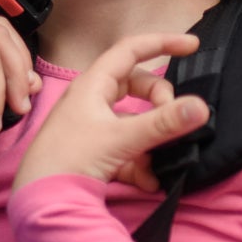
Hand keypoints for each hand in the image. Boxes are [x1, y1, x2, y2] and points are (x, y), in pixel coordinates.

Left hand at [14, 32, 206, 192]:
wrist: (41, 199)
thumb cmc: (71, 159)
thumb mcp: (122, 138)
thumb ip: (163, 123)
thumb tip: (201, 107)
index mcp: (92, 84)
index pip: (130, 50)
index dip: (161, 43)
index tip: (192, 45)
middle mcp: (91, 99)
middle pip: (137, 86)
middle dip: (160, 102)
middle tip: (173, 119)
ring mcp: (92, 125)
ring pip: (134, 120)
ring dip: (151, 140)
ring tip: (156, 163)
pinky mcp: (94, 150)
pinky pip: (126, 146)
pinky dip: (139, 161)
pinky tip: (146, 182)